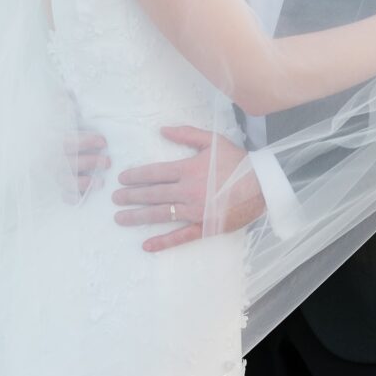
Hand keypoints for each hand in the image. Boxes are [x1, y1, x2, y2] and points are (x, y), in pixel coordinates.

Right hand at [60, 131, 110, 202]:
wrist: (77, 151)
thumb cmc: (84, 140)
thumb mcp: (84, 129)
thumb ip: (87, 128)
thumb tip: (98, 123)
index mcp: (58, 143)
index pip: (68, 142)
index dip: (85, 142)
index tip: (103, 142)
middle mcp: (56, 159)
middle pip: (68, 162)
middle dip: (89, 162)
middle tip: (108, 162)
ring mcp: (59, 175)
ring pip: (65, 180)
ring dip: (82, 182)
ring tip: (100, 182)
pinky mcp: (64, 189)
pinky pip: (64, 195)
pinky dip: (72, 197)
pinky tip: (83, 196)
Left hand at [112, 127, 265, 252]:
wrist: (261, 185)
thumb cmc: (237, 161)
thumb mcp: (212, 140)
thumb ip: (186, 134)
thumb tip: (161, 130)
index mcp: (187, 169)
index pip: (154, 173)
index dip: (136, 176)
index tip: (121, 179)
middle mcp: (186, 191)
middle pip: (152, 194)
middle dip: (130, 196)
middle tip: (113, 198)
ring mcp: (193, 211)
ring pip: (159, 214)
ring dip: (137, 216)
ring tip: (120, 218)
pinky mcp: (203, 226)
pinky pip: (179, 236)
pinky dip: (162, 242)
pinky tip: (146, 245)